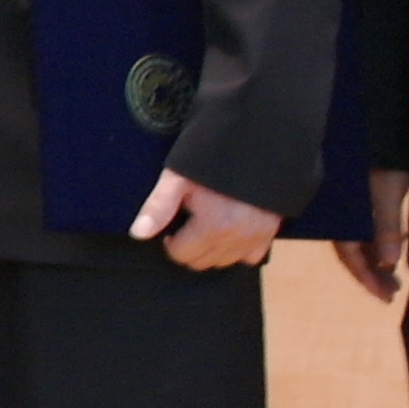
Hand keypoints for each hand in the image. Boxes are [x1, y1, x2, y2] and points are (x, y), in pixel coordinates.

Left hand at [131, 167, 282, 271]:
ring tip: (206, 224)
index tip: (172, 227)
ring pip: (224, 262)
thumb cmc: (212, 160)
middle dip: (189, 247)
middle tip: (188, 223)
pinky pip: (250, 256)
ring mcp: (256, 236)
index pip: (181, 255)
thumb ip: (158, 207)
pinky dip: (238, 249)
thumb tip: (138, 234)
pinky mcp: (270, 232)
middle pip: (202, 262)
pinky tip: (229, 231)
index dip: (171, 241)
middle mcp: (237, 237)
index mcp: (213, 226)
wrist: (253, 144)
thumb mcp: (179, 178)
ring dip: (211, 250)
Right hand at [332, 168, 408, 301]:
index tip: (384, 297)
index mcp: (344, 214)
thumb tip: (388, 264)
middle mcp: (345, 214)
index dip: (366, 278)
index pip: (350, 255)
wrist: (388, 129)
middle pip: (354, 252)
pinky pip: (369, 231)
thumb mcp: (387, 193)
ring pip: (362, 242)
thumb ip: (386, 228)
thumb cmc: (386, 159)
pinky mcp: (367, 201)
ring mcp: (355, 208)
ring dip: (377, 262)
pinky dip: (380, 245)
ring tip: (394, 281)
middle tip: (391, 294)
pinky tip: (392, 253)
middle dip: (372, 275)